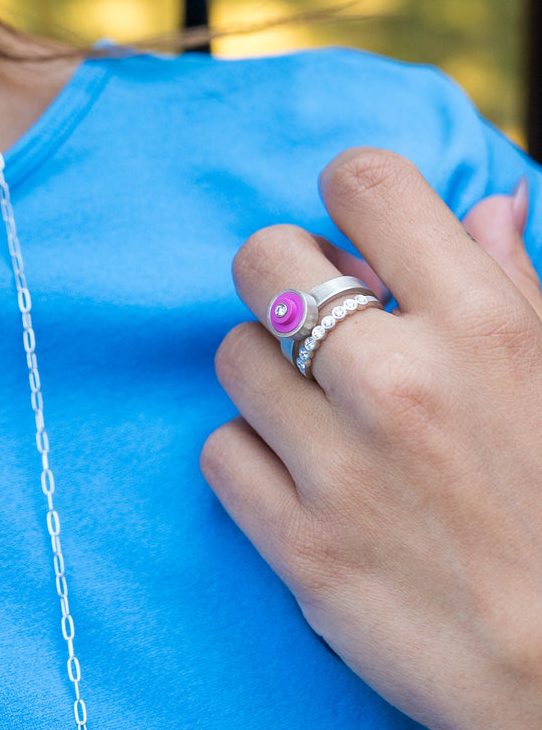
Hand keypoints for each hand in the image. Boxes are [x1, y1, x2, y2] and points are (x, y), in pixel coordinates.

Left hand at [202, 148, 541, 729]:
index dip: (346, 193)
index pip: (365, 185)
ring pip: (232, 355)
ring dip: (266, 373)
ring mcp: (340, 467)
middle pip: (262, 258)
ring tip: (317, 411)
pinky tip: (296, 475)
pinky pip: (219, 450)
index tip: (349, 233)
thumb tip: (485, 205)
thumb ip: (516, 287)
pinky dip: (249, 456)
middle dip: (282, 276)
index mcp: (484, 327)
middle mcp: (400, 383)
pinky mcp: (297, 545)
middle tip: (312, 316)